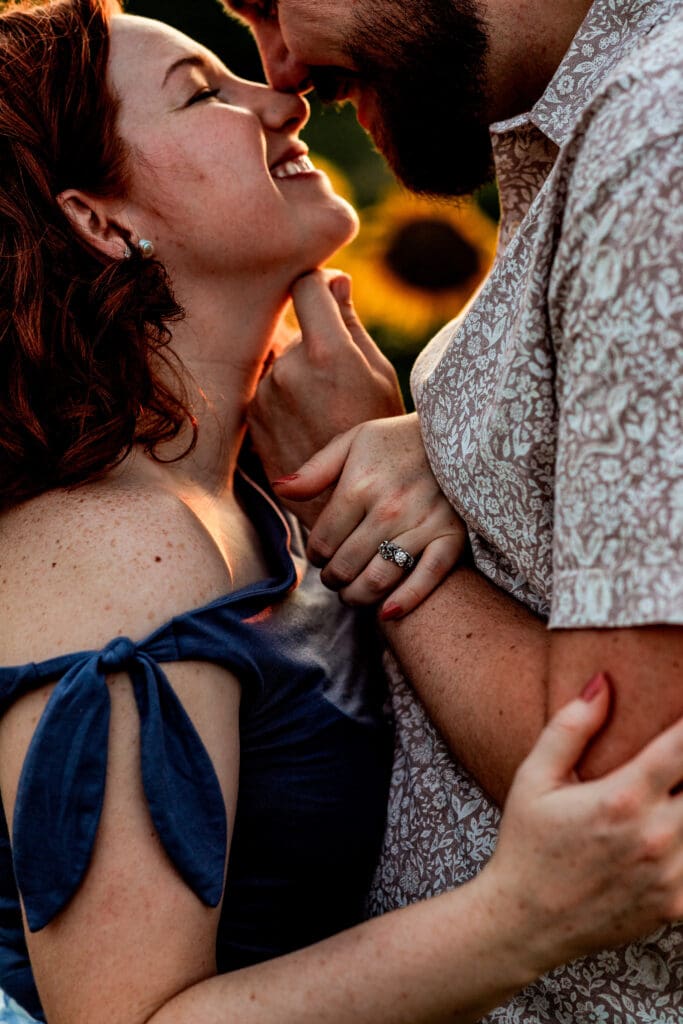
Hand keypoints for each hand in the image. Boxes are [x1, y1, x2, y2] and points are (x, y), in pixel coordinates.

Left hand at [248, 270, 403, 522]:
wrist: (346, 504)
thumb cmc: (375, 436)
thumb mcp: (377, 376)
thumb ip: (350, 323)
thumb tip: (335, 279)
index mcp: (326, 354)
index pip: (305, 286)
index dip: (318, 285)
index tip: (329, 295)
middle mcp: (287, 370)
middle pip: (292, 328)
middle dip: (312, 342)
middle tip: (338, 380)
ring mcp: (264, 396)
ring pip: (279, 361)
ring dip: (297, 372)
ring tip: (326, 411)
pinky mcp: (253, 418)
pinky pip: (268, 390)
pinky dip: (285, 399)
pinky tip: (309, 426)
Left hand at [273, 413, 466, 615]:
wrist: (459, 437)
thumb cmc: (397, 441)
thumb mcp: (353, 442)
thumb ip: (315, 470)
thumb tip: (279, 490)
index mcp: (360, 486)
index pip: (324, 542)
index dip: (316, 555)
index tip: (321, 555)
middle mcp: (389, 509)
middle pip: (347, 565)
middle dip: (334, 579)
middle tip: (335, 578)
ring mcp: (422, 526)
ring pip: (379, 580)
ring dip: (358, 596)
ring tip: (353, 594)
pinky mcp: (451, 538)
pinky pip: (425, 580)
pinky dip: (405, 602)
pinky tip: (387, 613)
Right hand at [485, 673, 682, 975]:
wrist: (525, 921)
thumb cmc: (527, 843)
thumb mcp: (533, 778)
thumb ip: (570, 728)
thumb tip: (602, 683)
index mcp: (621, 798)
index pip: (682, 747)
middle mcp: (654, 836)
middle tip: (676, 763)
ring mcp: (672, 875)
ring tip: (672, 794)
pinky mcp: (679, 905)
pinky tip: (670, 831)